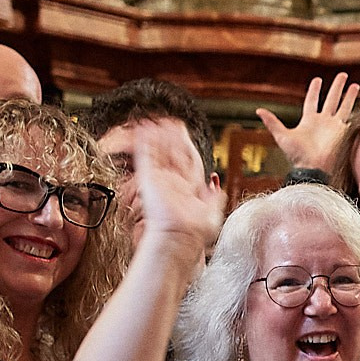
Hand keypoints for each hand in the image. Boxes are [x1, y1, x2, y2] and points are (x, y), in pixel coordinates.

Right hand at [133, 123, 223, 253]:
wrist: (179, 239)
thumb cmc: (195, 232)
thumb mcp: (213, 213)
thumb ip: (215, 196)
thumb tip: (216, 181)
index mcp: (189, 186)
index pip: (187, 159)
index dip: (184, 144)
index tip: (181, 131)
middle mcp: (173, 181)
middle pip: (171, 152)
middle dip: (170, 137)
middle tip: (169, 122)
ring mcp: (160, 179)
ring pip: (157, 152)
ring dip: (156, 137)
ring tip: (154, 121)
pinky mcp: (148, 179)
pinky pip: (145, 157)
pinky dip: (144, 143)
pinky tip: (143, 129)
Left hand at [258, 73, 358, 174]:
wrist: (314, 169)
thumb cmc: (298, 156)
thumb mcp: (282, 137)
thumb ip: (272, 123)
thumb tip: (258, 110)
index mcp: (309, 120)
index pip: (312, 100)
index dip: (314, 90)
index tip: (318, 79)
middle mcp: (324, 121)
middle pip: (331, 99)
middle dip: (337, 87)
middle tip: (343, 75)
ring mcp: (335, 127)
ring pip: (344, 106)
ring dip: (349, 95)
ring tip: (355, 85)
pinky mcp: (345, 133)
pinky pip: (354, 119)